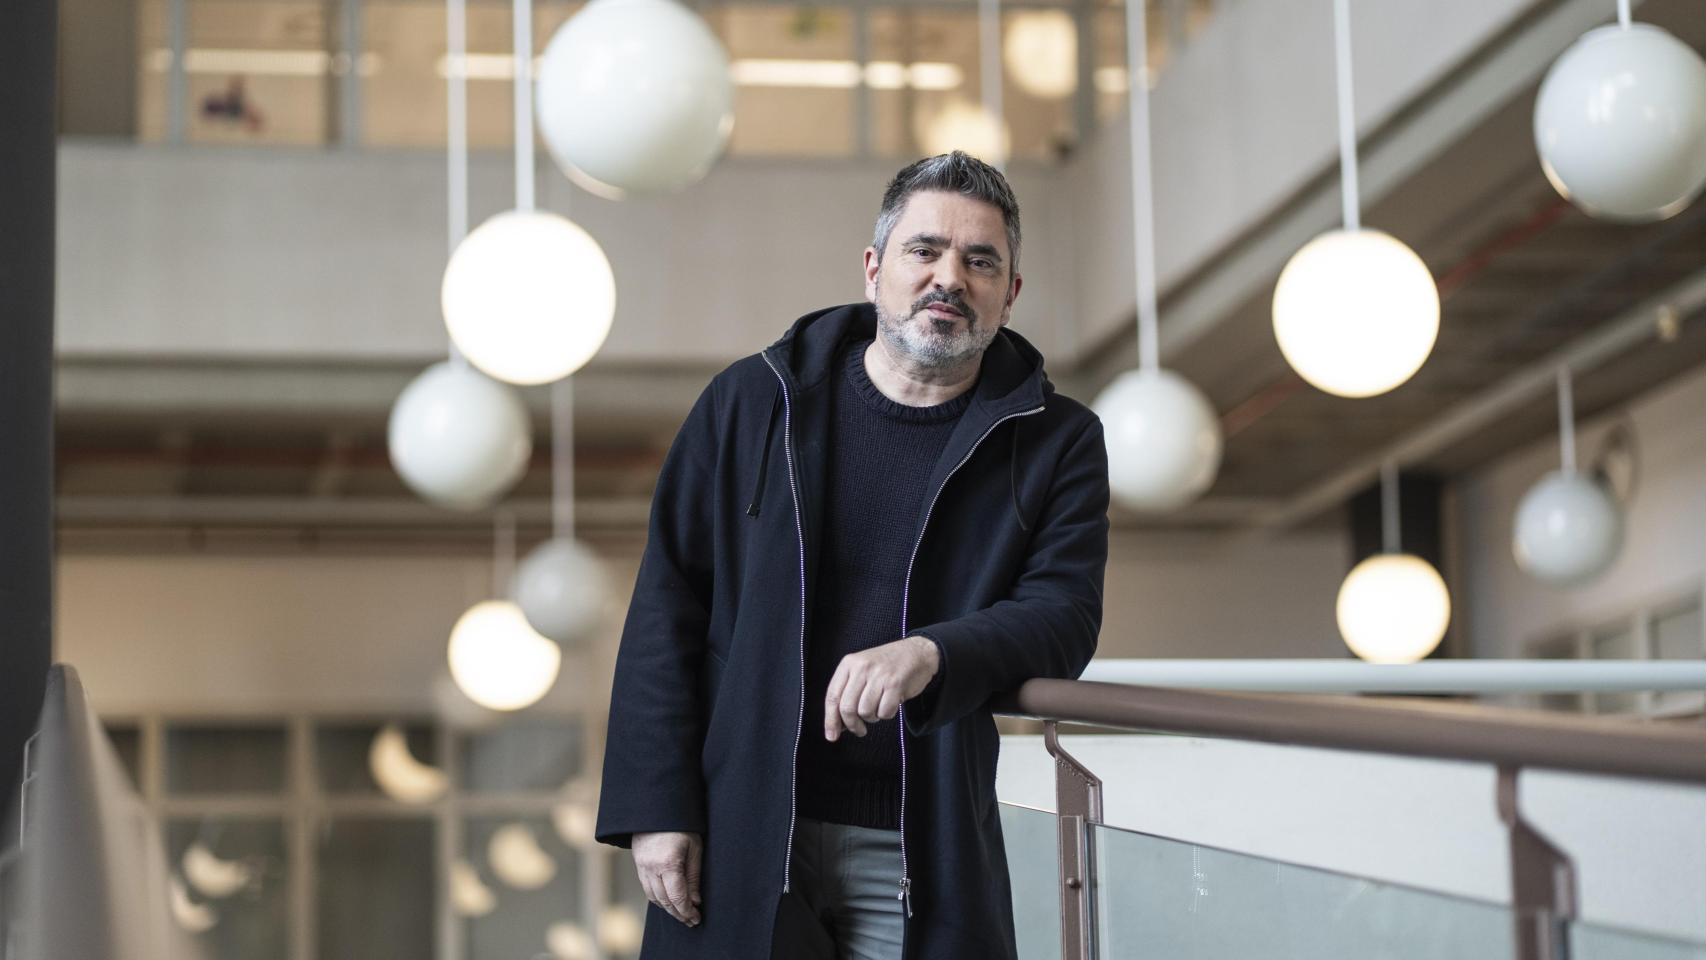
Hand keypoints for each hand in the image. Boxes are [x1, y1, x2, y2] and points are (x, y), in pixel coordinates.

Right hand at [631, 831, 701, 926]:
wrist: (655, 808)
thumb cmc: (681, 825)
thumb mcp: (694, 847)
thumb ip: (694, 875)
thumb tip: (696, 900)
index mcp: (668, 863)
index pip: (677, 897)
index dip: (687, 911)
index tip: (696, 918)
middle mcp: (651, 868)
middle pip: (664, 901)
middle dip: (678, 914)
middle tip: (691, 921)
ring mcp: (642, 867)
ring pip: (653, 897)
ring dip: (667, 909)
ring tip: (681, 914)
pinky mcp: (638, 864)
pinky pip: (647, 888)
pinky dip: (658, 898)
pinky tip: (668, 901)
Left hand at [824, 636, 940, 740]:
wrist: (917, 652)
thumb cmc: (887, 665)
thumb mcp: (862, 669)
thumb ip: (848, 692)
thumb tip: (838, 724)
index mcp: (849, 663)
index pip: (833, 696)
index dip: (830, 719)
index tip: (832, 736)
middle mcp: (862, 667)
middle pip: (847, 707)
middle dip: (852, 725)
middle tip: (859, 730)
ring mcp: (879, 675)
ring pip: (865, 712)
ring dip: (872, 718)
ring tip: (878, 708)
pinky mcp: (895, 684)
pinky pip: (884, 712)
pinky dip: (886, 714)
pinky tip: (890, 704)